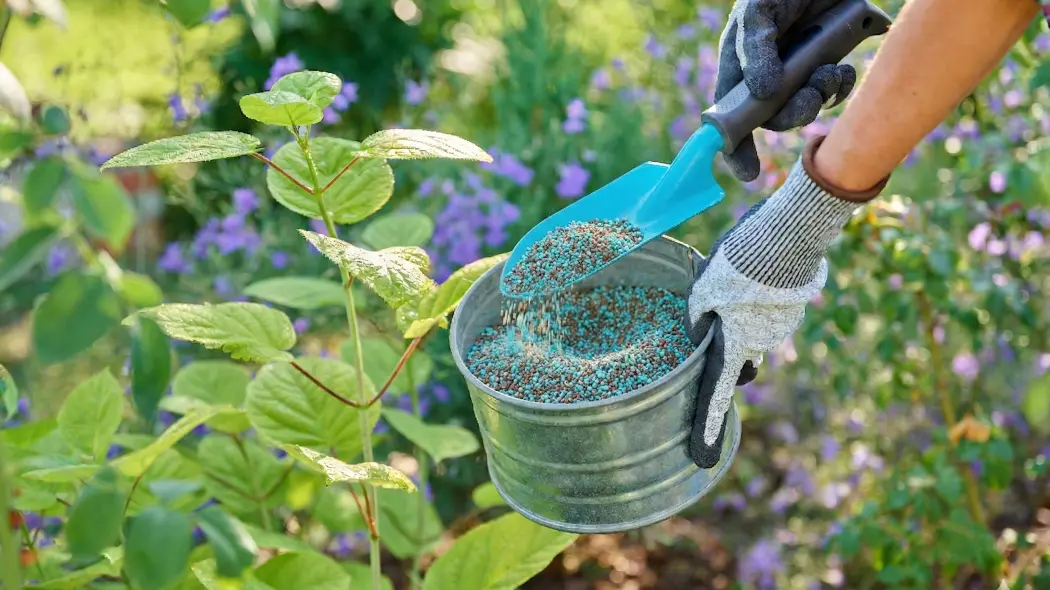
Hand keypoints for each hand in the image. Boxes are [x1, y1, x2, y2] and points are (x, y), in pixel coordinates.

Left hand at [685, 138, 864, 467]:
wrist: (792, 232)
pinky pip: (769, 310)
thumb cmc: (740, 262)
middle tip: (712, 322)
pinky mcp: (794, 305)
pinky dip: (756, 300)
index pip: (715, 394)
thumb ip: (696, 316)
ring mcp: (782, 325)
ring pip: (753, 331)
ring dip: (741, 317)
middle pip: (737, 357)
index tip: (701, 457)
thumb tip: (697, 335)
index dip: (706, 427)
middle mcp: (761, 343)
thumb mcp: (704, 287)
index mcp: (735, 345)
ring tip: (731, 282)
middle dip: (725, 349)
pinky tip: (750, 274)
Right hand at [717, 0, 857, 181]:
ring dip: (820, 98)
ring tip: (830, 72)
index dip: (735, 148)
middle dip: (793, 115)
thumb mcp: (758, 12)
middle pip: (773, 118)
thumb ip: (755, 51)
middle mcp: (767, 76)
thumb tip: (763, 94)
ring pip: (806, 107)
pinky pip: (834, 92)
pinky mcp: (828, 64)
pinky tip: (844, 68)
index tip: (747, 172)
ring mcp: (798, 73)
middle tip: (810, 96)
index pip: (730, 117)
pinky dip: (841, 86)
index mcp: (740, 67)